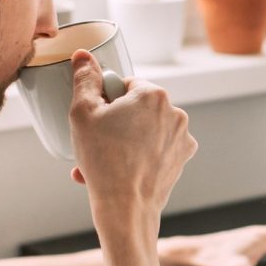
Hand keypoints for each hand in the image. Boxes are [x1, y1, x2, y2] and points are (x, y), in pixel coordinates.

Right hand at [69, 50, 197, 228]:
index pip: (123, 85)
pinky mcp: (181, 158)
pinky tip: (119, 171)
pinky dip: (138, 156)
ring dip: (122, 141)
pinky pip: (155, 148)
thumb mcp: (83, 113)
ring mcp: (181, 137)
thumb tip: (83, 57)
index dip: (105, 102)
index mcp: (153, 94)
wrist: (126, 208)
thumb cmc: (103, 161)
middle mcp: (175, 112)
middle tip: (96, 143)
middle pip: (135, 108)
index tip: (97, 121)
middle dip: (114, 123)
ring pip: (144, 130)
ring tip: (102, 162)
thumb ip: (85, 80)